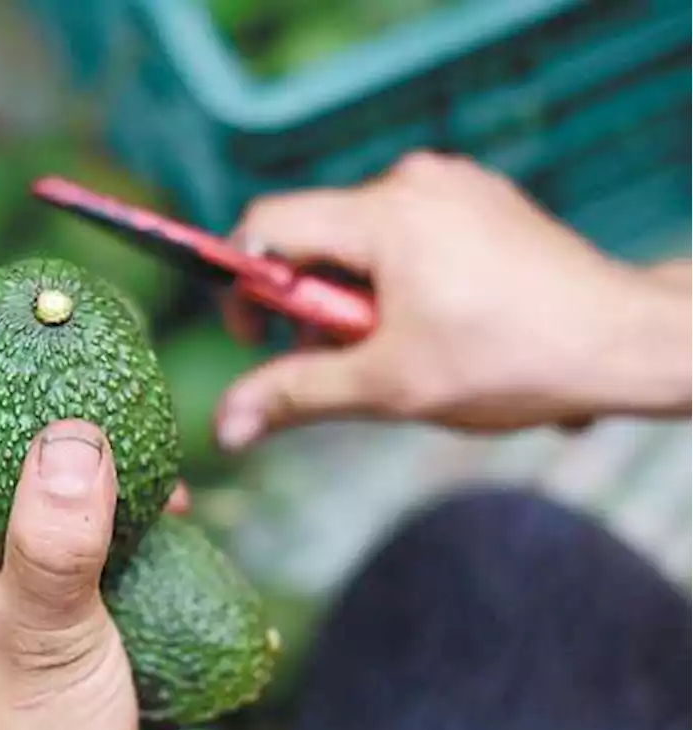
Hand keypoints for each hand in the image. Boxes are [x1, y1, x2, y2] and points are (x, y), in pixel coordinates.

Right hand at [216, 151, 692, 444]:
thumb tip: (226, 425)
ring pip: (360, 241)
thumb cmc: (513, 360)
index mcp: (385, 213)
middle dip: (314, 304)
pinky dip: (397, 283)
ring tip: (404, 347)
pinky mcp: (477, 201)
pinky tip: (437, 325)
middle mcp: (414, 181)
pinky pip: (404, 235)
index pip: (266, 225)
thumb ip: (296, 394)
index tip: (259, 336)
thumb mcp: (388, 386)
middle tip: (352, 357)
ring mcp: (451, 186)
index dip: (243, 284)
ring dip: (357, 299)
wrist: (626, 343)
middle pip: (316, 236)